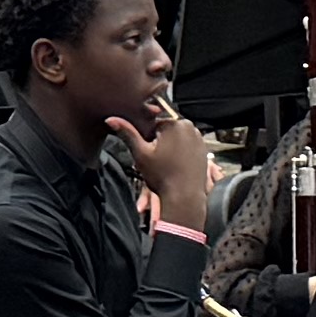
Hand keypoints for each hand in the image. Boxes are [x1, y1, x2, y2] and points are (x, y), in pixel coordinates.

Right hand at [113, 98, 216, 230]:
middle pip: (166, 130)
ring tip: (167, 164)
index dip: (147, 139)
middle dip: (159, 143)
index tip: (149, 153)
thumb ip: (127, 133)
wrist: (184, 197)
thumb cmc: (163, 177)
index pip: (153, 124)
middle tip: (158, 160)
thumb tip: (112, 119)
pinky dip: (180, 153)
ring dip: (170, 147)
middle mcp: (190, 127)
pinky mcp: (203, 149)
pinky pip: (187, 146)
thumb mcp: (140, 154)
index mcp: (174, 123)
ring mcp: (199, 138)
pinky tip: (176, 166)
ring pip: (176, 138)